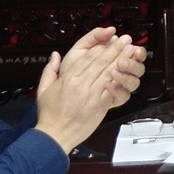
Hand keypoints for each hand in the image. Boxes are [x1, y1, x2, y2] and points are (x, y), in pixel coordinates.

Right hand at [35, 30, 144, 150]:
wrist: (55, 134)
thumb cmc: (50, 114)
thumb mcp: (43, 89)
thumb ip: (49, 70)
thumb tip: (55, 55)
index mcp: (68, 78)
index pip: (87, 58)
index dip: (100, 47)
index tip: (109, 40)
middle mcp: (81, 84)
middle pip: (101, 62)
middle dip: (115, 49)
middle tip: (125, 40)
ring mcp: (91, 95)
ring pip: (108, 73)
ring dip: (121, 61)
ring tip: (130, 51)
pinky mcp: (99, 105)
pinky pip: (111, 90)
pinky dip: (120, 80)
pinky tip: (127, 72)